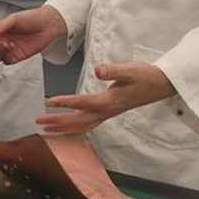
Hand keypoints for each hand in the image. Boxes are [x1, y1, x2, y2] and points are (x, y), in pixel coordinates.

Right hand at [0, 6, 67, 63]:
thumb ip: (0, 26)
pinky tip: (13, 49)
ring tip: (7, 44)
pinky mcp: (18, 56)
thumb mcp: (14, 19)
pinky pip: (7, 62)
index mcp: (0, 30)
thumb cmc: (32, 18)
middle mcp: (4, 40)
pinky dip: (7, 58)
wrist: (49, 25)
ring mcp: (10, 49)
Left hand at [35, 62, 174, 133]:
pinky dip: (73, 128)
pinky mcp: (108, 113)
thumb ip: (113, 70)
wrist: (159, 85)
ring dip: (62, 128)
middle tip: (38, 120)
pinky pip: (87, 125)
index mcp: (110, 101)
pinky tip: (64, 128)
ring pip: (81, 126)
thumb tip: (97, 70)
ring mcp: (107, 114)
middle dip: (57, 121)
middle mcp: (106, 111)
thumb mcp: (130, 70)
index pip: (83, 102)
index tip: (49, 101)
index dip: (66, 102)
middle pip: (77, 120)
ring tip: (44, 128)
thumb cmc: (144, 76)